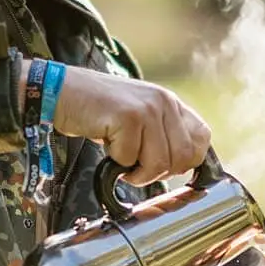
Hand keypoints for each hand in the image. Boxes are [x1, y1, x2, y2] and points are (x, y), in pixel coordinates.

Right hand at [49, 67, 210, 185]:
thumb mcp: (139, 117)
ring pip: (160, 163)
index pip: (202, 138)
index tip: (166, 166)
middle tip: (137, 167)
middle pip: (183, 158)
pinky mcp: (128, 117)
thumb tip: (183, 165)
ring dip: (137, 172)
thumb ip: (162, 133)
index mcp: (170, 102)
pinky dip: (116, 162)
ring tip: (120, 158)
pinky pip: (131, 160)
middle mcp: (164, 102)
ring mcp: (147, 109)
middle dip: (159, 172)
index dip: (188, 160)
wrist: (62, 92)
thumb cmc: (99, 111)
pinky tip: (107, 145)